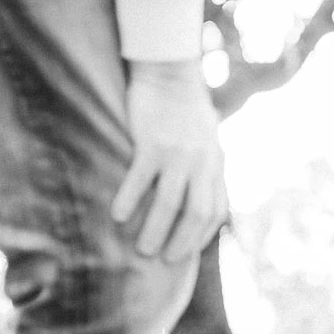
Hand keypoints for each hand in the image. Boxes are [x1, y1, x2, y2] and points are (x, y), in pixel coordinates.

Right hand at [111, 58, 226, 261]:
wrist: (171, 74)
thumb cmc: (185, 111)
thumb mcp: (207, 141)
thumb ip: (205, 168)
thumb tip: (199, 201)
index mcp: (215, 164)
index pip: (215, 210)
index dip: (201, 236)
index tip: (185, 254)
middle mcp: (202, 162)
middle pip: (196, 213)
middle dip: (181, 242)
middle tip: (162, 259)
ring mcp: (178, 153)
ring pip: (169, 203)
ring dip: (155, 230)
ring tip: (142, 249)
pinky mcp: (152, 143)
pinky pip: (141, 179)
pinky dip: (129, 201)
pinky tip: (118, 216)